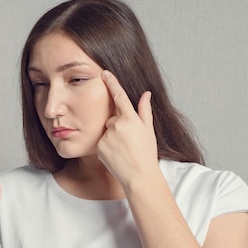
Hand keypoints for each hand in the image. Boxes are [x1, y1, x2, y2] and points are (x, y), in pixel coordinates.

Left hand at [97, 70, 158, 188]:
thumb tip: (146, 94)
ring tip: (123, 149)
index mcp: (130, 119)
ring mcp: (107, 136)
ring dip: (113, 137)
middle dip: (118, 126)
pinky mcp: (99, 146)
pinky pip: (101, 142)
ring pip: (106, 131)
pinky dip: (107, 147)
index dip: (112, 83)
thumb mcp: (148, 130)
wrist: (139, 175)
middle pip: (112, 118)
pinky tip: (116, 155)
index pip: (119, 96)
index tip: (104, 72)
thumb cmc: (147, 153)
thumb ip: (144, 110)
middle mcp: (117, 125)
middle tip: (129, 141)